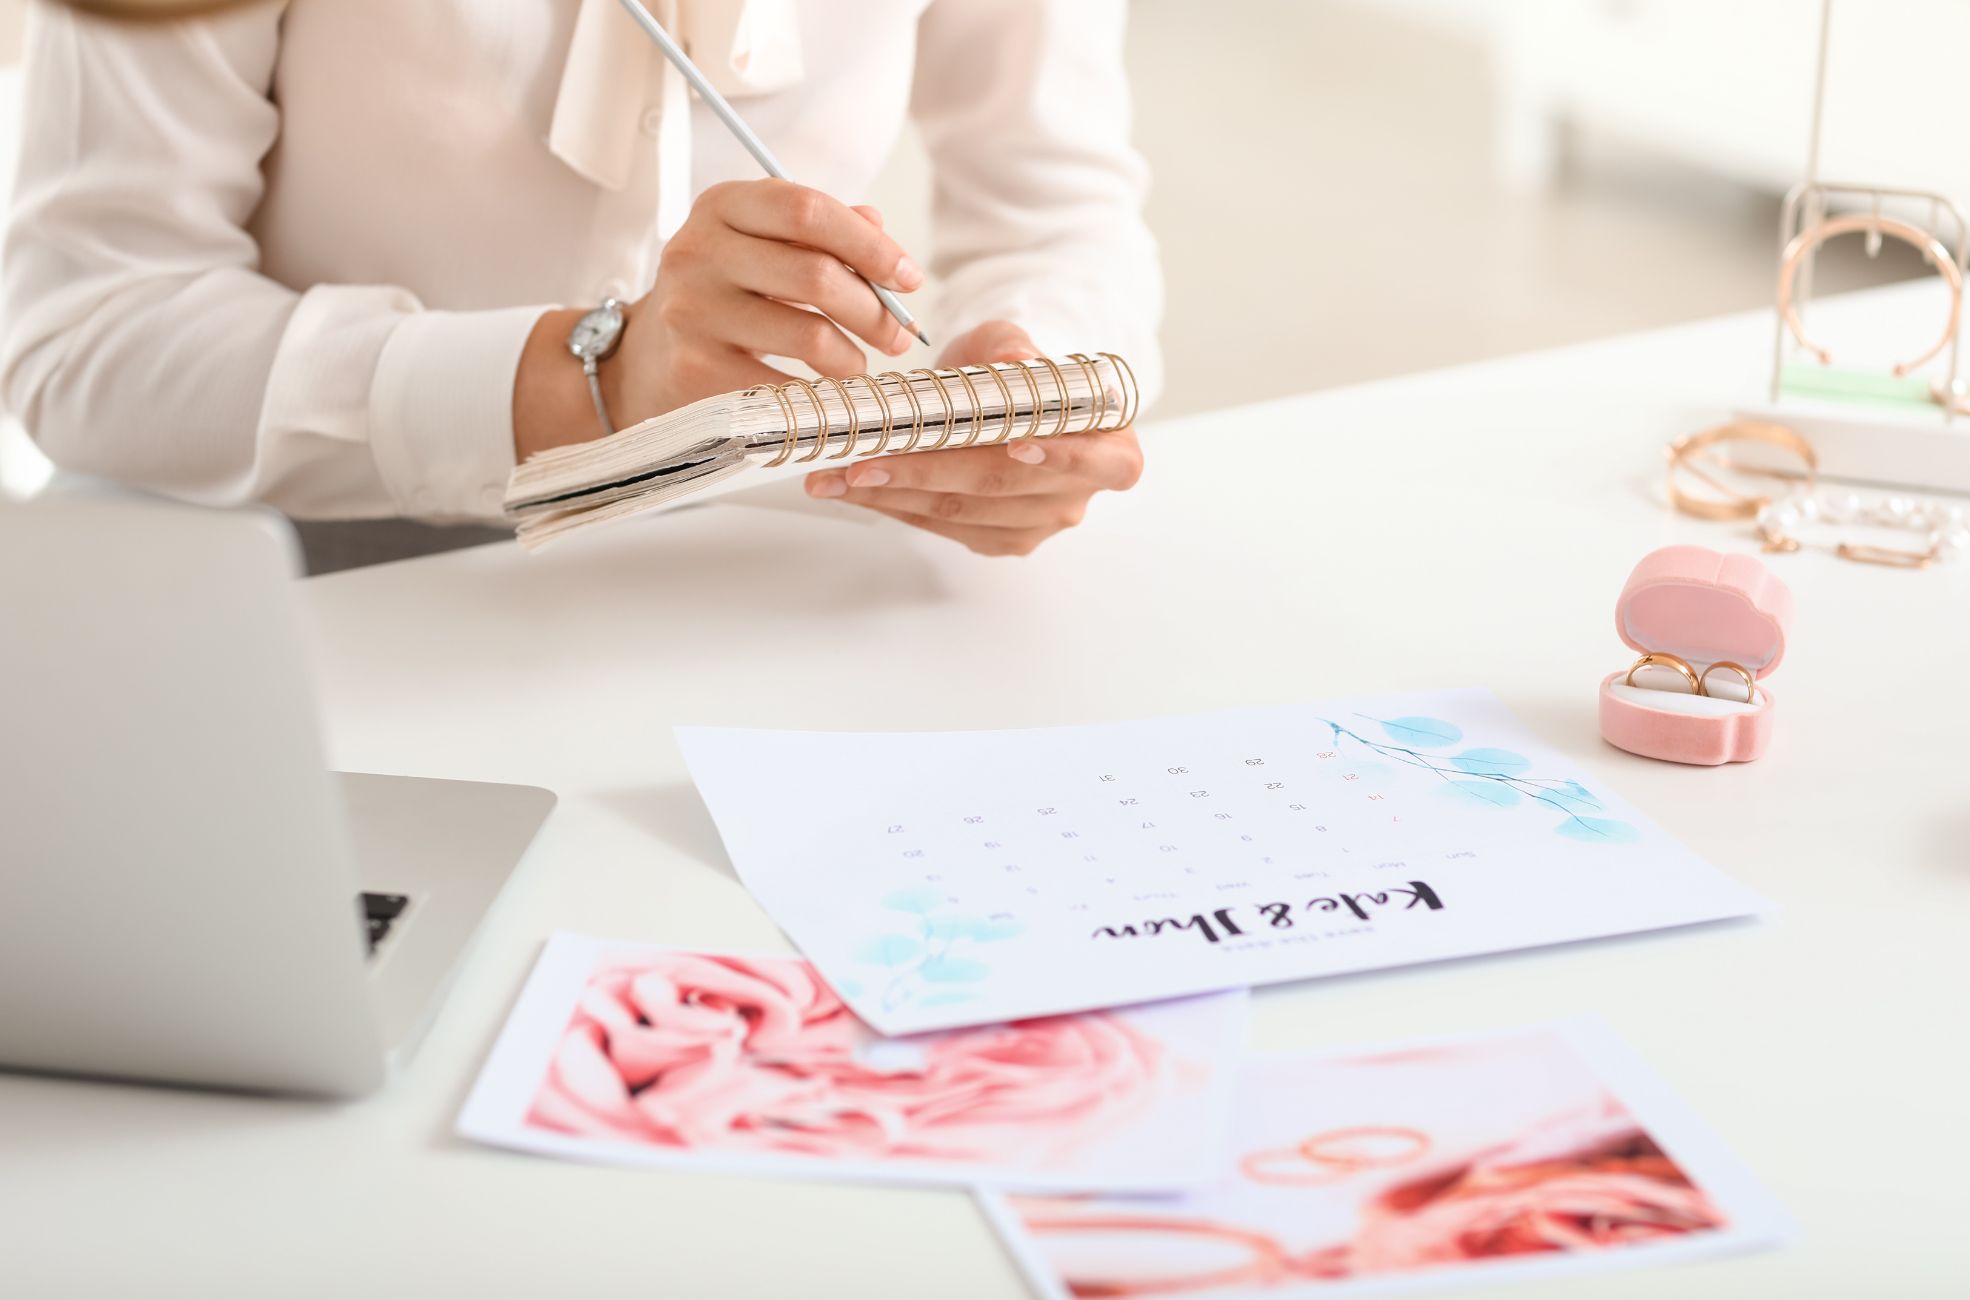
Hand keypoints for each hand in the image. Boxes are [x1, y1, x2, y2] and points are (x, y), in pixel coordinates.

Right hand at [515, 179, 920, 459]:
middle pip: (816, 275)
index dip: (870, 246)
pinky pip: (785, 388)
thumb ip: (820, 232)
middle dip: (875, 311)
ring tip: (856, 365)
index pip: (808, 210)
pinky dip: (820, 396)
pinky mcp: (695, 370)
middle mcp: (698, 252)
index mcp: (722, 207)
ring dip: (852, 358)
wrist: (646, 360)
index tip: (909, 278)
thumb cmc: (724, 296)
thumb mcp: (761, 247)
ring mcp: (692, 312)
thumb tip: (880, 231)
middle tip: (899, 334)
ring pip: (809, 336)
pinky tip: (824, 394)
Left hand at [801, 321, 1143, 555]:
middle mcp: (1078, 494)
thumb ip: (1010, 349)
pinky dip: (896, 506)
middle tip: (865, 462)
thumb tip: (1013, 361)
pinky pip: (943, 526)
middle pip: (1004, 486)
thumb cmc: (1011, 370)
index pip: (1105, 462)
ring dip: (895, 495)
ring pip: (963, 512)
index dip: (1064, 456)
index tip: (1019, 444)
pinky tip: (856, 489)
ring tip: (838, 475)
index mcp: (1110, 445)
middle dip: (928, 472)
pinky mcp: (997, 540)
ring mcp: (1037, 524)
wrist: (999, 403)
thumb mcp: (1009, 343)